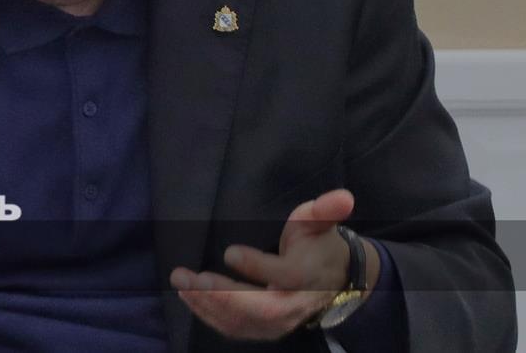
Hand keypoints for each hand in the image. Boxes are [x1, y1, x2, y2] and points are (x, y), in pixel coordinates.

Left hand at [169, 189, 378, 340]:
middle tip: (194, 278)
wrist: (331, 280)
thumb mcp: (320, 223)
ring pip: (244, 323)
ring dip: (209, 305)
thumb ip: (326, 209)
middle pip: (262, 309)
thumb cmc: (317, 245)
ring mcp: (278, 322)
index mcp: (308, 276)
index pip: (286, 276)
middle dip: (225, 296)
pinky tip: (188, 295)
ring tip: (182, 282)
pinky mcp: (263, 329)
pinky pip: (235, 329)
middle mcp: (294, 304)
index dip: (258, 267)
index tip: (230, 251)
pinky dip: (209, 315)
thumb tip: (344, 197)